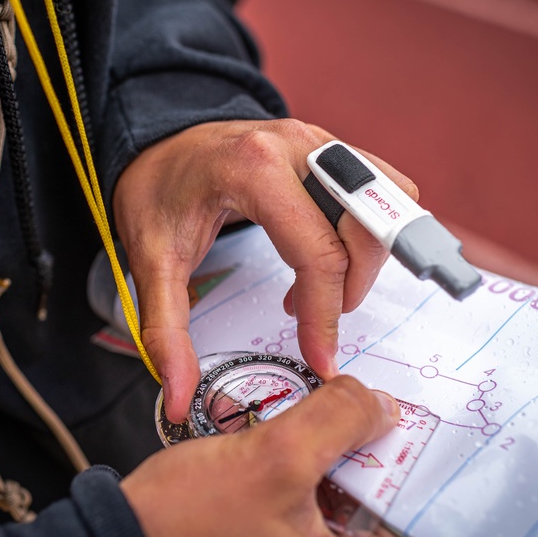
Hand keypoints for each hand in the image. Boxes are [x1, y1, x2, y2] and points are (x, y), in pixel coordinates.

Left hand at [113, 119, 418, 421]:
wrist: (158, 139)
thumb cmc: (155, 189)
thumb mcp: (150, 259)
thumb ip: (166, 331)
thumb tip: (178, 396)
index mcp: (254, 169)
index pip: (318, 254)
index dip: (324, 316)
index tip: (320, 359)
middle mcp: (297, 147)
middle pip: (366, 230)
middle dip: (351, 289)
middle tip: (316, 321)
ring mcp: (319, 141)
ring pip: (387, 205)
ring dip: (366, 259)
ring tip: (318, 289)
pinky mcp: (329, 146)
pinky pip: (382, 187)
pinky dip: (370, 231)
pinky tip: (329, 255)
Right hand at [121, 376, 430, 536]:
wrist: (122, 534)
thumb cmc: (187, 520)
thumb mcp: (275, 458)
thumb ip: (338, 420)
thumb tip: (382, 403)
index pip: (419, 532)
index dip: (421, 477)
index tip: (413, 431)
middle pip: (384, 504)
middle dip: (378, 453)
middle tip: (373, 408)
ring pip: (347, 490)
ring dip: (341, 449)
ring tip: (332, 410)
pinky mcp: (277, 529)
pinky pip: (313, 488)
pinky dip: (311, 456)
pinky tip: (296, 425)